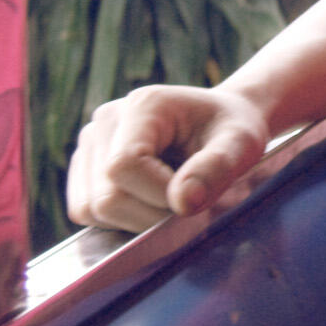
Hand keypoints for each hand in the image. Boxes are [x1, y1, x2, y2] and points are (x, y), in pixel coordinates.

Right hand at [65, 85, 270, 230]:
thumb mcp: (241, 143)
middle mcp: (105, 121)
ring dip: (133, 220)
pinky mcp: (84, 166)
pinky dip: (118, 219)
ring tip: (166, 199)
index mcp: (142, 106)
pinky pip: (85, 210)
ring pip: (89, 208)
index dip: (156, 197)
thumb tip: (181, 203)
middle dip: (149, 216)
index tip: (190, 198)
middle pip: (104, 196)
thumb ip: (216, 169)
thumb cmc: (230, 130)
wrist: (217, 122)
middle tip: (184, 203)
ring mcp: (89, 143)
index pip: (123, 167)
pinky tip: (147, 202)